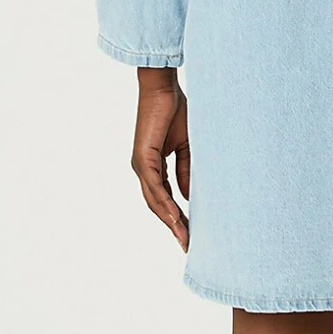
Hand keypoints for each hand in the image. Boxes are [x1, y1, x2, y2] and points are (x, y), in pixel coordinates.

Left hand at [131, 69, 189, 249]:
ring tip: (184, 237)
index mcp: (153, 166)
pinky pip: (155, 186)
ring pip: (155, 200)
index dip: (178, 217)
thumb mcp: (187, 147)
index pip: (165, 198)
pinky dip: (165, 202)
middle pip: (158, 205)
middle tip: (188, 245)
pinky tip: (176, 216)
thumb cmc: (175, 112)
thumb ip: (186, 171)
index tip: (191, 234)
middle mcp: (144, 169)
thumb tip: (188, 197)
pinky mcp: (143, 158)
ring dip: (170, 220)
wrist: (164, 89)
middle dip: (174, 226)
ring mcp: (141, 165)